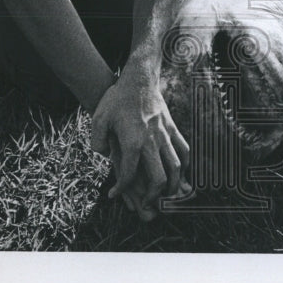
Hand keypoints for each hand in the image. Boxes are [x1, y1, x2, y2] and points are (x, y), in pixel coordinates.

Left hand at [91, 77, 190, 218]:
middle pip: (159, 178)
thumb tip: (103, 155)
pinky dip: (184, 165)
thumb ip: (97, 141)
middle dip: (153, 196)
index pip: (129, 174)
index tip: (113, 194)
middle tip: (146, 204)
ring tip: (166, 195)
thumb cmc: (117, 98)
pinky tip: (180, 173)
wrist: (139, 79)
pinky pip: (184, 150)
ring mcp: (165, 134)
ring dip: (173, 186)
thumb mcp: (99, 118)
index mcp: (132, 141)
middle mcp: (151, 141)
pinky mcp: (173, 128)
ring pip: (176, 167)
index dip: (120, 189)